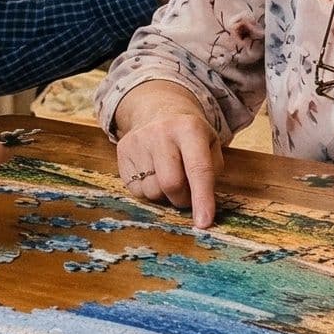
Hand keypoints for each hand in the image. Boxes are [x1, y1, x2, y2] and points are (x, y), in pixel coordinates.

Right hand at [110, 80, 222, 227]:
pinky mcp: (122, 151)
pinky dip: (149, 190)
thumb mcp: (210, 146)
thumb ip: (211, 173)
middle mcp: (161, 132)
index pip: (198, 169)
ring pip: (152, 191)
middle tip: (187, 195)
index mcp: (190, 129)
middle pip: (171, 184)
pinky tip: (152, 174)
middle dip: (182, 199)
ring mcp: (138, 141)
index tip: (203, 223)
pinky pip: (137, 190)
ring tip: (168, 177)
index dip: (202, 199)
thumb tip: (200, 206)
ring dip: (164, 195)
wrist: (158, 110)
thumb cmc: (190, 136)